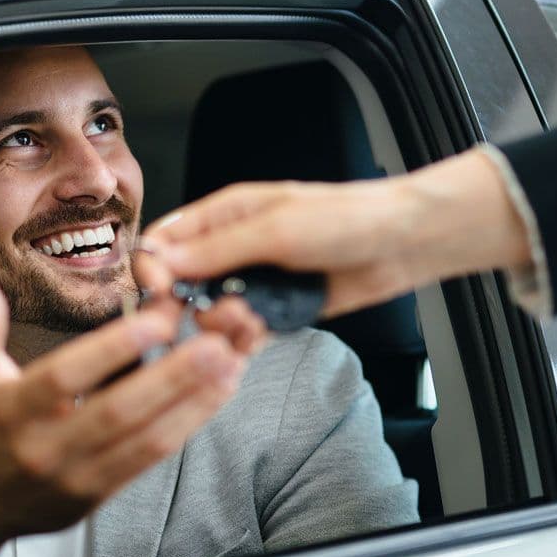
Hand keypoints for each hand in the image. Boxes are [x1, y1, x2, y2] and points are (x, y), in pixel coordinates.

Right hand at [0, 274, 259, 556]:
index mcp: (12, 412)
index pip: (65, 377)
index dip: (112, 350)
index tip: (155, 320)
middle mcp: (46, 448)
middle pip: (118, 412)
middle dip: (172, 377)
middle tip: (215, 342)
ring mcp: (76, 477)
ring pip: (144, 440)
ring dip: (192, 402)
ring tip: (229, 363)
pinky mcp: (99, 495)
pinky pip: (149, 460)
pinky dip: (185, 425)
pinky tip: (215, 395)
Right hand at [137, 150, 533, 318]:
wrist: (402, 243)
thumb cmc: (347, 218)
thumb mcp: (276, 229)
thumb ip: (217, 249)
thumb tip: (161, 261)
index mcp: (223, 215)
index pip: (164, 242)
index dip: (153, 269)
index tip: (162, 294)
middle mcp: (232, 249)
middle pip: (181, 284)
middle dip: (188, 306)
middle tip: (211, 317)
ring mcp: (254, 281)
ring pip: (211, 314)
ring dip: (223, 326)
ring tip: (252, 322)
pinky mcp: (276, 310)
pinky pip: (243, 333)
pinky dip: (244, 341)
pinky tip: (257, 336)